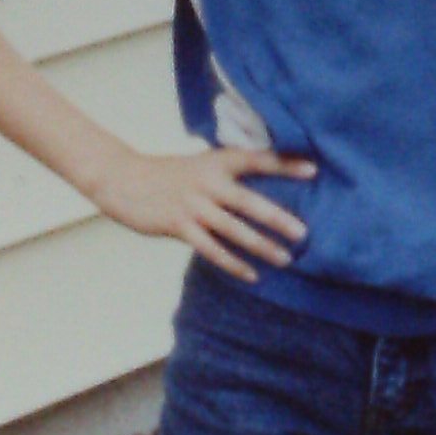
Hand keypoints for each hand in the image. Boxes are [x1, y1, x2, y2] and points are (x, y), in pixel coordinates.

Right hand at [94, 146, 314, 282]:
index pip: (257, 160)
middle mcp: (207, 182)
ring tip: (285, 259)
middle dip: (278, 218)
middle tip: (304, 233)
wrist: (122, 179)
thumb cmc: (168, 175)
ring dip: (261, 246)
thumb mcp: (200, 165)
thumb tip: (264, 191)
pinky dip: (233, 263)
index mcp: (216, 161)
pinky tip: (252, 274)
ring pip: (233, 229)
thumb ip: (227, 175)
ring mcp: (193, 205)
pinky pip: (211, 248)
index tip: (313, 171)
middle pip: (249, 201)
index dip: (285, 165)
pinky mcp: (178, 225)